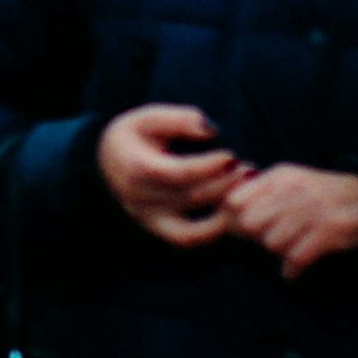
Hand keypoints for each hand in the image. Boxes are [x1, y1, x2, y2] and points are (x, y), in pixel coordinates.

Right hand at [94, 107, 244, 252]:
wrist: (108, 162)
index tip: (232, 155)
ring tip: (246, 189)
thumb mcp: (148, 117)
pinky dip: (214, 231)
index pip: (179, 173)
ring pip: (195, 223)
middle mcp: (141, 200)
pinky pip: (190, 239)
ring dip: (226, 208)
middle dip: (225, 184)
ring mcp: (149, 219)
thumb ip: (179, 119)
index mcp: (136, 168)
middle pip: (191, 198)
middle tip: (250, 170)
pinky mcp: (159, 230)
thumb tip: (211, 129)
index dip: (209, 167)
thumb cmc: (133, 136)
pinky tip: (232, 212)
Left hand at [212, 165, 357, 279]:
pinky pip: (296, 258)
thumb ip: (257, 190)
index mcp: (278, 177)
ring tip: (284, 250)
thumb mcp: (286, 181)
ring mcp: (310, 211)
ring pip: (272, 243)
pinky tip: (291, 270)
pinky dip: (290, 269)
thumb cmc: (316, 192)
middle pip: (250, 224)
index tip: (237, 228)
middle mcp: (291, 191)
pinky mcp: (328, 232)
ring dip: (275, 252)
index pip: (235, 200)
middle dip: (252, 238)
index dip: (231, 218)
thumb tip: (224, 210)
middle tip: (262, 242)